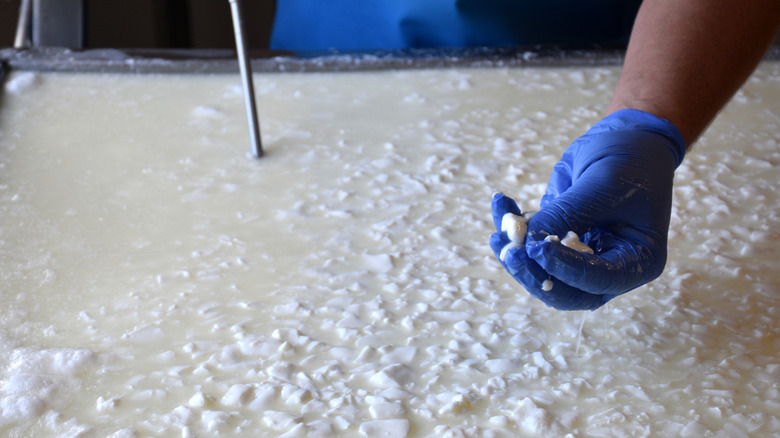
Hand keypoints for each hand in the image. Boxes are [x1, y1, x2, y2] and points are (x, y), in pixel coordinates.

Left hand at [490, 109, 685, 309]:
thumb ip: (568, 216)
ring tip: (499, 226)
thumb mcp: (604, 186)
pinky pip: (532, 244)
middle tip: (509, 253)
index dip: (565, 270)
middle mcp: (610, 267)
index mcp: (638, 261)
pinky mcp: (558, 240)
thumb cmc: (630, 160)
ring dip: (516, 251)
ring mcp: (581, 256)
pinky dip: (513, 226)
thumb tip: (527, 244)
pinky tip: (502, 202)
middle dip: (533, 273)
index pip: (598, 280)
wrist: (628, 136)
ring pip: (542, 270)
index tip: (538, 249)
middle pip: (566, 289)